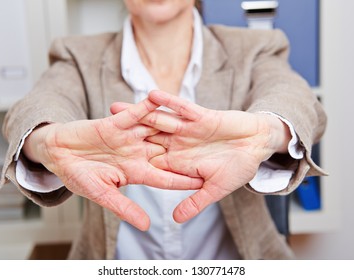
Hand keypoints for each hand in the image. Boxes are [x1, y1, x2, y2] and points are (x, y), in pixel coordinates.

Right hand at [23, 98, 202, 230]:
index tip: (205, 181)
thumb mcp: (102, 194)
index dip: (184, 179)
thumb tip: (146, 226)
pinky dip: (148, 105)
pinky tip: (163, 98)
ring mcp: (128, 137)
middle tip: (213, 149)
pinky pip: (136, 113)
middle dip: (188, 151)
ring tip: (198, 119)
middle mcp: (136, 153)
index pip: (165, 177)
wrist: (57, 154)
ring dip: (174, 125)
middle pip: (167, 153)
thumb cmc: (77, 176)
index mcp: (135, 172)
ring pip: (156, 130)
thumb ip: (124, 208)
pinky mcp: (116, 122)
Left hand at [111, 90, 290, 222]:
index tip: (104, 162)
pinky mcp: (200, 116)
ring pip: (158, 120)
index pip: (150, 162)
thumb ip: (195, 202)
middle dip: (123, 134)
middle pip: (145, 139)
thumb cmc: (239, 168)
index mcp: (179, 162)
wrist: (256, 145)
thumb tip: (176, 220)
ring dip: (137, 114)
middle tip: (97, 130)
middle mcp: (179, 144)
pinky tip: (150, 95)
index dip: (128, 162)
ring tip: (114, 107)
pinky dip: (167, 102)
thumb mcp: (216, 189)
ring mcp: (188, 129)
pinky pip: (181, 108)